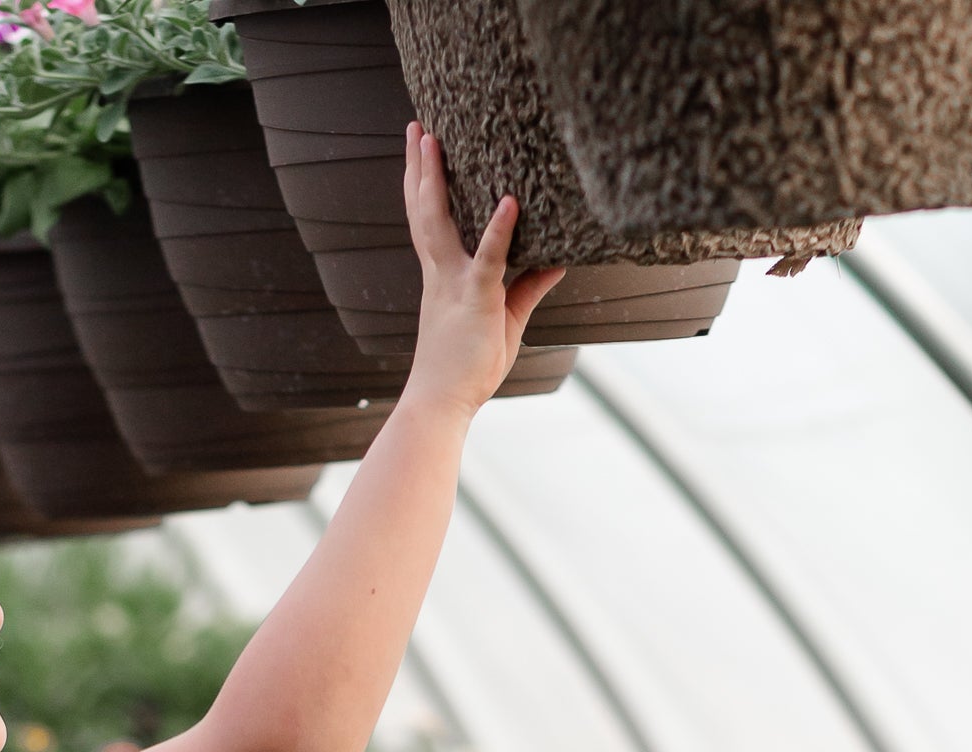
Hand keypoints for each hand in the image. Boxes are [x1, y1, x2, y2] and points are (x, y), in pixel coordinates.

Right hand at [400, 126, 563, 420]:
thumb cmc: (468, 369)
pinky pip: (489, 259)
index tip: (419, 149)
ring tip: (433, 139)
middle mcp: (442, 272)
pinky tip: (509, 201)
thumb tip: (557, 261)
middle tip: (414, 125)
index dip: (422, 184)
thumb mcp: (506, 319)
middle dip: (418, 167)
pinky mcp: (476, 299)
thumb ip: (529, 286)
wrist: (440, 405)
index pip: (429, 220)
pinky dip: (500, 231)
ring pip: (440, 221)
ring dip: (436, 179)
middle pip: (425, 209)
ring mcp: (455, 283)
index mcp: (443, 276)